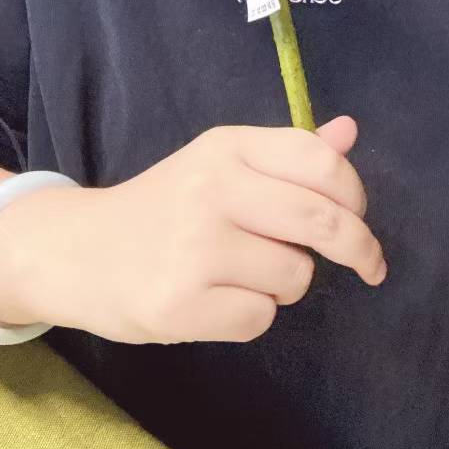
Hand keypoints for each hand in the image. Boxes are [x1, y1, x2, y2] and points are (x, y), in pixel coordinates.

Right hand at [0, 115, 385, 344]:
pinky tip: (220, 299)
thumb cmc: (166, 206)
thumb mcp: (222, 163)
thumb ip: (289, 153)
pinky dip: (254, 316)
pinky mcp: (180, 303)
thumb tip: (349, 131)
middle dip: (358, 246)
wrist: (79, 251)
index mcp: (227, 147)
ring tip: (248, 273)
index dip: (355, 191)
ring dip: (288, 283)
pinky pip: (261, 317)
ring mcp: (194, 247)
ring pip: (295, 275)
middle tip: (369, 264)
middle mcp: (212, 189)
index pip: (318, 160)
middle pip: (320, 220)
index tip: (361, 215)